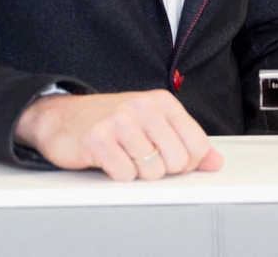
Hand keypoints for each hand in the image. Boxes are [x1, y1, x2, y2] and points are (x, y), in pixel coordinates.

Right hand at [14, 89, 223, 180]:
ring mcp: (119, 121)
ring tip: (125, 157)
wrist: (62, 118)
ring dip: (138, 173)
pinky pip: (125, 175)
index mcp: (162, 101)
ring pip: (151, 171)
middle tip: (143, 159)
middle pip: (176, 161)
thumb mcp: (154, 124)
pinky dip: (119, 175)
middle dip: (163, 170)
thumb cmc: (112, 121)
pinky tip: (110, 160)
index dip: (188, 163)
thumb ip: (187, 142)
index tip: (172, 160)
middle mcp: (142, 107)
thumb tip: (215, 162)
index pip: (197, 144)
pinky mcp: (97, 140)